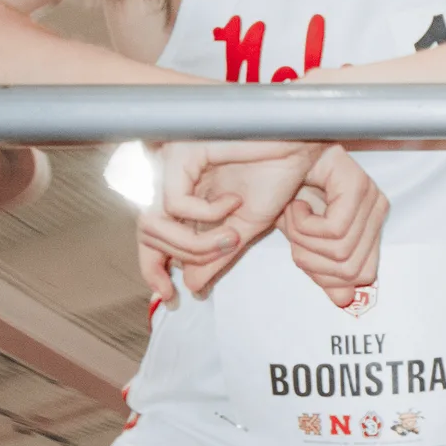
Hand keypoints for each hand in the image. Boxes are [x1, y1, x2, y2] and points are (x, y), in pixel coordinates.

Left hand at [138, 139, 327, 302]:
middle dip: (185, 256)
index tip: (171, 296)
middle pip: (147, 233)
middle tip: (224, 252)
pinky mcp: (178, 153)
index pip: (150, 238)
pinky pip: (175, 202)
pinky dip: (207, 213)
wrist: (297, 149)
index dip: (152, 269)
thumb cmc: (274, 177)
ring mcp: (171, 166)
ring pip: (154, 221)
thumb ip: (215, 256)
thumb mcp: (244, 229)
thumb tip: (191, 285)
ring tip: (232, 235)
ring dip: (195, 242)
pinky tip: (233, 201)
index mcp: (184, 197)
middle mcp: (170, 181)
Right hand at [281, 149, 388, 307]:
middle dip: (310, 259)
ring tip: (295, 216)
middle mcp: (376, 212)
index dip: (326, 276)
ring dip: (302, 239)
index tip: (304, 254)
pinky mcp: (358, 185)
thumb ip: (323, 272)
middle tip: (296, 233)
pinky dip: (303, 225)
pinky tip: (298, 205)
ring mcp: (370, 196)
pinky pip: (334, 230)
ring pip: (340, 252)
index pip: (364, 276)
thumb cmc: (286, 195)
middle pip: (351, 269)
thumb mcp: (304, 245)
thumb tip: (344, 300)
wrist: (271, 160)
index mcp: (369, 228)